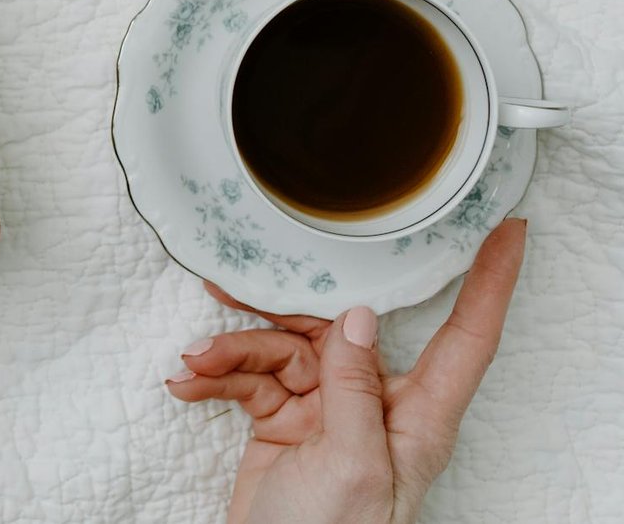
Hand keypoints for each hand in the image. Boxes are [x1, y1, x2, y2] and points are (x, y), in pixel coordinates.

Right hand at [166, 218, 526, 523]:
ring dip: (231, 351)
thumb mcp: (352, 466)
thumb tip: (360, 316)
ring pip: (281, 348)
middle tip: (231, 289)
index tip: (504, 227)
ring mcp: (327, 410)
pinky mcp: (283, 421)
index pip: (468, 335)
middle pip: (337, 327)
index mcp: (417, 414)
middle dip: (280, 308)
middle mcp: (375, 404)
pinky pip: (249, 379)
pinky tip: (188, 386)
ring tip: (194, 365)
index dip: (490, 280)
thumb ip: (356, 388)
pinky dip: (215, 379)